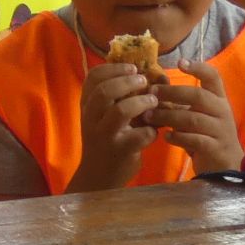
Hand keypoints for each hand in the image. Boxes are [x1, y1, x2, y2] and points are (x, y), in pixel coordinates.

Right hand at [72, 59, 159, 190]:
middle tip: (144, 81)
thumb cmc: (106, 140)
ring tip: (153, 101)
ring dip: (142, 102)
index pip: (93, 77)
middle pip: (105, 91)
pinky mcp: (120, 151)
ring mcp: (104, 135)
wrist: (99, 176)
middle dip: (129, 81)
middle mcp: (91, 118)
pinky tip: (153, 131)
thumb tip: (157, 75)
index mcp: (87, 105)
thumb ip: (122, 96)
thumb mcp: (104, 116)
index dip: (114, 68)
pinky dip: (151, 130)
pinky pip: (140, 135)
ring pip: (121, 111)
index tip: (132, 68)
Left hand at [154, 55, 242, 173]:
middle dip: (172, 93)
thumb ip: (183, 103)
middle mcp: (222, 112)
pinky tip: (165, 136)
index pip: (214, 77)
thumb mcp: (198, 115)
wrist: (225, 166)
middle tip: (151, 93)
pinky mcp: (215, 148)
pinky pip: (195, 139)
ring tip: (148, 116)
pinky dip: (178, 137)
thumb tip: (155, 87)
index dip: (198, 68)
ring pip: (193, 119)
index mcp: (219, 99)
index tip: (180, 62)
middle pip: (198, 96)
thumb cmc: (207, 135)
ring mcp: (220, 130)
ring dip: (168, 116)